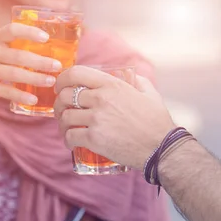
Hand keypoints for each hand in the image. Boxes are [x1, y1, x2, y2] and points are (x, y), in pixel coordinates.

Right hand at [0, 23, 61, 116]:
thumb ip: (17, 46)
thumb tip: (53, 49)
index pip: (12, 29)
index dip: (29, 32)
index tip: (46, 37)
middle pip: (18, 56)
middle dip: (40, 61)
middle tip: (57, 66)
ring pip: (14, 74)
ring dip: (35, 78)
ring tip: (50, 81)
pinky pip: (6, 91)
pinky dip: (21, 95)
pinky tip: (34, 98)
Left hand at [54, 66, 175, 169]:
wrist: (161, 148)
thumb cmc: (157, 121)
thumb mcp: (149, 93)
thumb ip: (138, 81)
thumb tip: (131, 76)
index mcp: (112, 84)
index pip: (76, 73)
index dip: (62, 79)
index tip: (60, 87)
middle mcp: (101, 99)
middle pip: (65, 96)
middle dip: (59, 104)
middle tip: (62, 111)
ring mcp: (96, 119)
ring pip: (65, 117)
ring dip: (62, 124)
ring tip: (66, 129)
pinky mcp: (94, 139)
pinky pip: (70, 136)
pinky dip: (67, 140)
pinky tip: (70, 143)